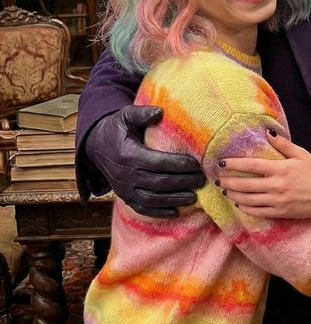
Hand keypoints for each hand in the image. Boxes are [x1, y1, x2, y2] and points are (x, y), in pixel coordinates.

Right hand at [85, 105, 203, 217]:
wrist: (96, 146)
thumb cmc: (117, 129)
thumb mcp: (126, 116)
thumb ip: (142, 114)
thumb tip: (160, 111)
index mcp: (128, 154)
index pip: (158, 163)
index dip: (178, 165)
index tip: (196, 165)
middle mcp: (126, 174)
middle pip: (159, 183)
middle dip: (182, 183)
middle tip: (201, 180)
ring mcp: (124, 188)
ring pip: (152, 199)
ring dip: (174, 200)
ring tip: (194, 197)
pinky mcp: (125, 197)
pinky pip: (142, 208)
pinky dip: (159, 212)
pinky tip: (176, 212)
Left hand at [220, 132, 310, 218]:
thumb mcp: (302, 154)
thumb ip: (284, 144)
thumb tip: (268, 133)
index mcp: (281, 169)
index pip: (252, 166)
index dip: (235, 164)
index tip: (222, 163)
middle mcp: (276, 186)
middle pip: (246, 184)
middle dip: (229, 182)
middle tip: (218, 179)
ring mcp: (277, 201)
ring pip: (249, 200)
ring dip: (234, 195)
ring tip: (225, 190)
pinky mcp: (280, 212)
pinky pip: (258, 211)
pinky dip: (245, 208)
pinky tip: (239, 204)